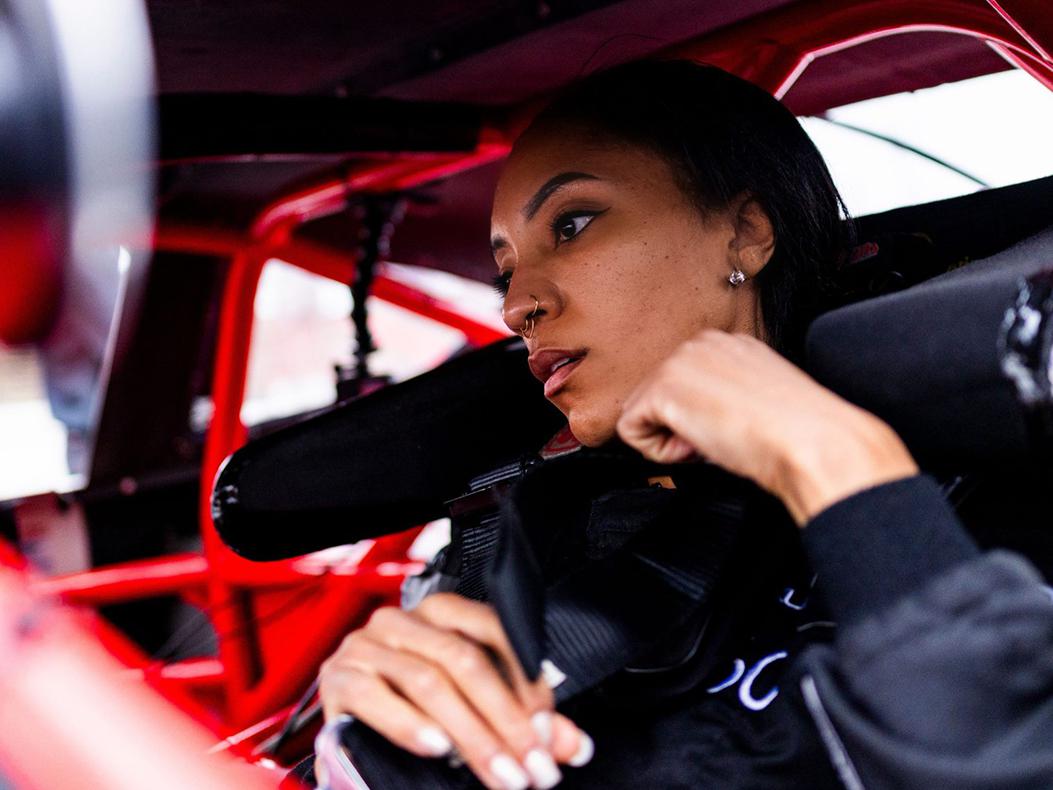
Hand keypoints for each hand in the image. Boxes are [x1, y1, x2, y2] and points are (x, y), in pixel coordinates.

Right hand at [318, 593, 592, 788]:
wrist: (351, 738)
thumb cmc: (416, 713)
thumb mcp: (474, 711)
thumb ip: (520, 723)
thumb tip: (574, 746)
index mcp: (439, 613)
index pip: (493, 629)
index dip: (525, 680)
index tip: (549, 729)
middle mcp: (402, 620)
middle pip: (464, 660)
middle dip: (506, 719)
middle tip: (534, 765)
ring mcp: (366, 646)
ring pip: (428, 681)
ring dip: (471, 734)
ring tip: (500, 772)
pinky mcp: (339, 679)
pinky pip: (376, 697)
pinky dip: (410, 725)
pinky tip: (438, 749)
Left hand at [616, 329, 918, 524]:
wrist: (810, 440)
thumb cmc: (797, 431)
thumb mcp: (755, 401)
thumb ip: (723, 397)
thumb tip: (694, 421)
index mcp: (728, 344)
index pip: (684, 384)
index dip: (698, 419)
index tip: (728, 432)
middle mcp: (700, 344)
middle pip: (657, 396)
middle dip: (679, 428)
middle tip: (718, 440)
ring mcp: (679, 362)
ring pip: (641, 411)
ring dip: (669, 439)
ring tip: (711, 443)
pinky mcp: (662, 388)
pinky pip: (630, 430)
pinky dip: (657, 451)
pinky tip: (695, 447)